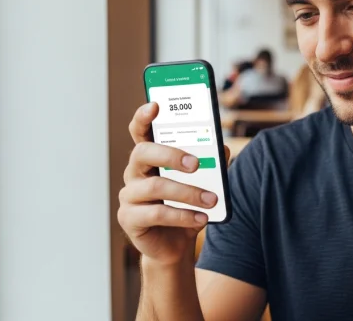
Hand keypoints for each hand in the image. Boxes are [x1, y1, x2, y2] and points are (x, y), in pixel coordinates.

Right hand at [118, 102, 229, 265]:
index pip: (140, 131)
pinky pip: (157, 213)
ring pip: (155, 186)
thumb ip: (211, 164)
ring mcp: (129, 196)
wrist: (175, 246)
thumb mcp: (202, 183)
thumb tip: (223, 148)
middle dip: (171, 154)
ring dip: (188, 192)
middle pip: (143, 152)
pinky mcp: (130, 219)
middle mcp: (134, 172)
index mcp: (149, 157)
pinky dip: (183, 215)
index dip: (144, 117)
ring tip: (211, 200)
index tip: (155, 105)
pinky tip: (201, 218)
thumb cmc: (186, 207)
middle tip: (196, 164)